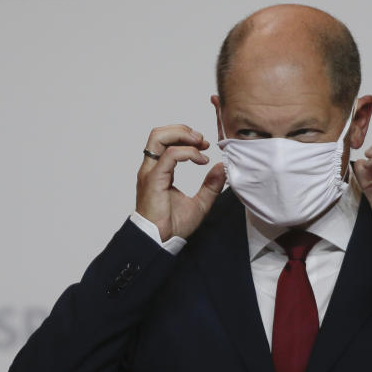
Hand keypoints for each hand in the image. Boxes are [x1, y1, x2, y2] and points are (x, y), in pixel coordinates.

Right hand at [136, 124, 226, 240]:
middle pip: (159, 133)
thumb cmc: (172, 226)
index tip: (205, 146)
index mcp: (159, 171)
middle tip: (201, 140)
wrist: (160, 241)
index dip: (186, 137)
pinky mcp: (154, 179)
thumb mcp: (200, 203)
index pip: (166, 141)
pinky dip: (187, 152)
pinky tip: (200, 160)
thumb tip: (220, 168)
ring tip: (199, 143)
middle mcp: (152, 168)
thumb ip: (210, 186)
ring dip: (182, 134)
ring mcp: (151, 172)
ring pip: (159, 136)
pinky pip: (170, 155)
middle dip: (183, 130)